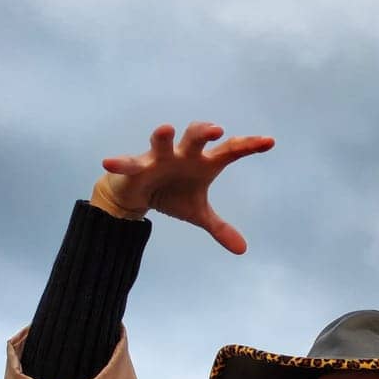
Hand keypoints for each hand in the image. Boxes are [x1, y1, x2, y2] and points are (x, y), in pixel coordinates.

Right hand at [94, 121, 274, 252]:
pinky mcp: (135, 167)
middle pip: (196, 137)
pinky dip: (120, 163)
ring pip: (163, 142)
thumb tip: (243, 250)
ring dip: (164, 137)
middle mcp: (184, 154)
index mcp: (203, 163)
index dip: (249, 146)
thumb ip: (220, 228)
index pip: (230, 151)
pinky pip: (128, 163)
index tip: (270, 141)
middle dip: (205, 132)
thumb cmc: (172, 194)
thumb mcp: (197, 214)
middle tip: (218, 130)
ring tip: (167, 128)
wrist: (138, 194)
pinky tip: (108, 162)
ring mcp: (159, 157)